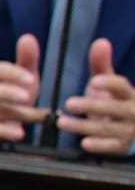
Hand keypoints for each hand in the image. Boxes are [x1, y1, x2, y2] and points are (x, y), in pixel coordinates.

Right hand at [0, 34, 47, 142]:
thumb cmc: (11, 90)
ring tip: (37, 115)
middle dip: (8, 93)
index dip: (14, 74)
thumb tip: (28, 37)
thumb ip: (26, 58)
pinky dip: (5, 132)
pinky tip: (20, 133)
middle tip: (27, 96)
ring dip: (16, 113)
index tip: (31, 78)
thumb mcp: (21, 74)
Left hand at [59, 38, 134, 155]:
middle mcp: (132, 111)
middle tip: (68, 103)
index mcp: (128, 94)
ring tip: (61, 122)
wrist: (130, 129)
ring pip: (107, 128)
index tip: (93, 81)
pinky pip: (111, 147)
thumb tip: (100, 42)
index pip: (122, 86)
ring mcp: (129, 130)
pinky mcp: (122, 146)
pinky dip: (99, 145)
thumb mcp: (107, 84)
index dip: (109, 84)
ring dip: (84, 126)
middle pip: (114, 108)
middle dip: (91, 106)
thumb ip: (101, 65)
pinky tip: (83, 143)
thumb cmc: (113, 101)